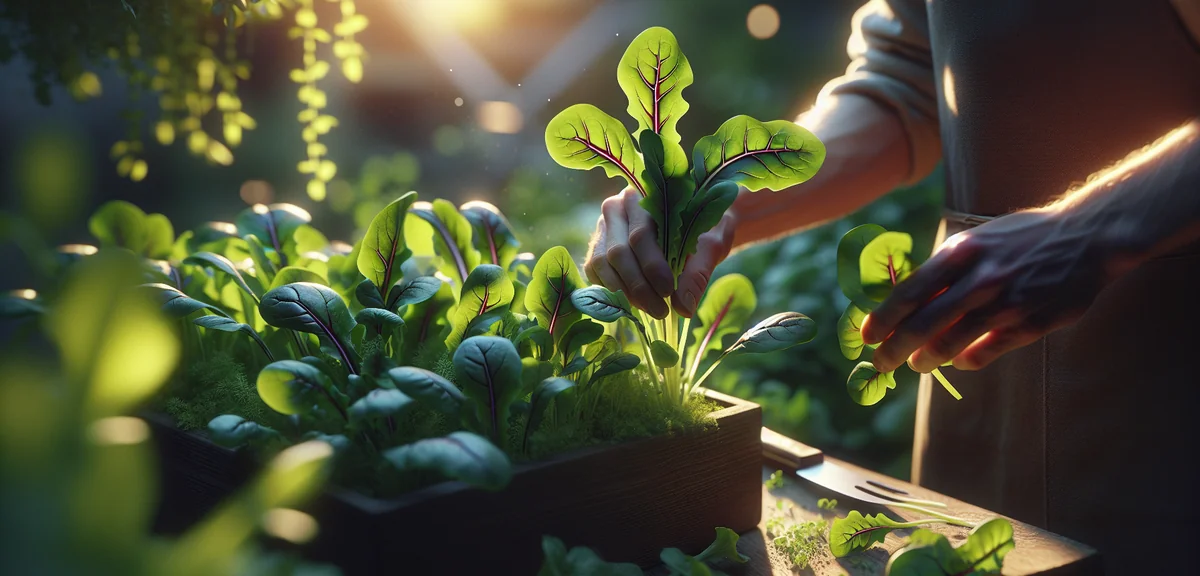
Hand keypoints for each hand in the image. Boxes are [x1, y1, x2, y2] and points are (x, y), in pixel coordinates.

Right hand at [585, 188, 735, 317]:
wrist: (699, 222)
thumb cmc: (706, 228)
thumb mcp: (711, 244)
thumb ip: (697, 272)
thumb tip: (683, 307)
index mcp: (645, 196)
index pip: (640, 235)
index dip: (652, 267)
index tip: (669, 292)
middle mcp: (618, 207)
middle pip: (618, 252)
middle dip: (638, 287)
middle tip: (660, 311)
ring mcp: (604, 226)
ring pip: (601, 262)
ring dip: (623, 292)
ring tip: (651, 309)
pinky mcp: (598, 244)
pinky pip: (594, 270)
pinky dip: (610, 290)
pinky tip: (634, 303)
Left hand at [860, 209, 1119, 372]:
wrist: (1088, 236)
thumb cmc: (1021, 238)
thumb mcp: (977, 241)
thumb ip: (945, 270)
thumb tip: (904, 300)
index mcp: (961, 252)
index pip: (909, 292)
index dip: (883, 318)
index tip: (866, 336)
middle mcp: (980, 278)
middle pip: (923, 324)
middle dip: (895, 349)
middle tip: (882, 363)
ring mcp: (1007, 303)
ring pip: (952, 343)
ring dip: (927, 359)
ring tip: (917, 364)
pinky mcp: (1032, 323)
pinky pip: (987, 350)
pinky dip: (967, 359)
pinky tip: (959, 362)